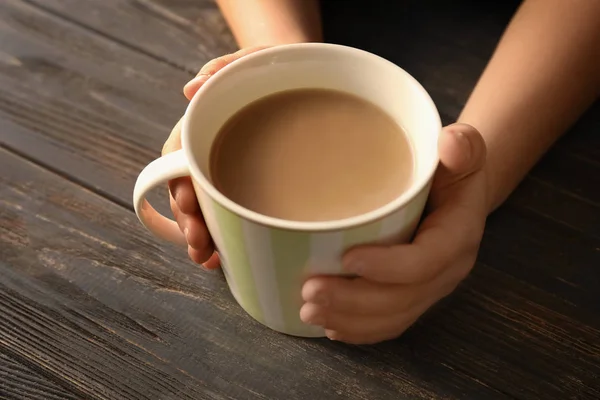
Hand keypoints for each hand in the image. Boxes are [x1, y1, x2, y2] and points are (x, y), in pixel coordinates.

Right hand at [162, 47, 267, 267]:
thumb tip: (191, 89)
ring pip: (205, 208)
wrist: (299, 77)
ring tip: (208, 259)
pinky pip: (229, 214)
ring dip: (201, 236)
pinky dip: (224, 236)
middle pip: (187, 189)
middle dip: (189, 220)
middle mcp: (210, 150)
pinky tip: (224, 256)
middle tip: (199, 244)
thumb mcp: (252, 60)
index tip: (187, 201)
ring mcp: (228, 170)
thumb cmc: (272, 67)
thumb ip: (224, 68)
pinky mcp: (247, 185)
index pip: (179, 155)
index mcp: (203, 123)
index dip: (178, 181)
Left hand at [300, 123, 487, 344]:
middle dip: (354, 300)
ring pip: (392, 317)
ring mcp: (431, 289)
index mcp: (457, 236)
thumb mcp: (463, 152)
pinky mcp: (415, 297)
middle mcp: (446, 271)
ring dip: (350, 319)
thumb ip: (462, 146)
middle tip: (309, 290)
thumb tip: (450, 143)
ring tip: (308, 310)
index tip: (346, 258)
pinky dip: (360, 330)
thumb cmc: (453, 170)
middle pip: (401, 299)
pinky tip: (330, 326)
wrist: (459, 196)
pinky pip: (390, 323)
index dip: (386, 266)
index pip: (424, 262)